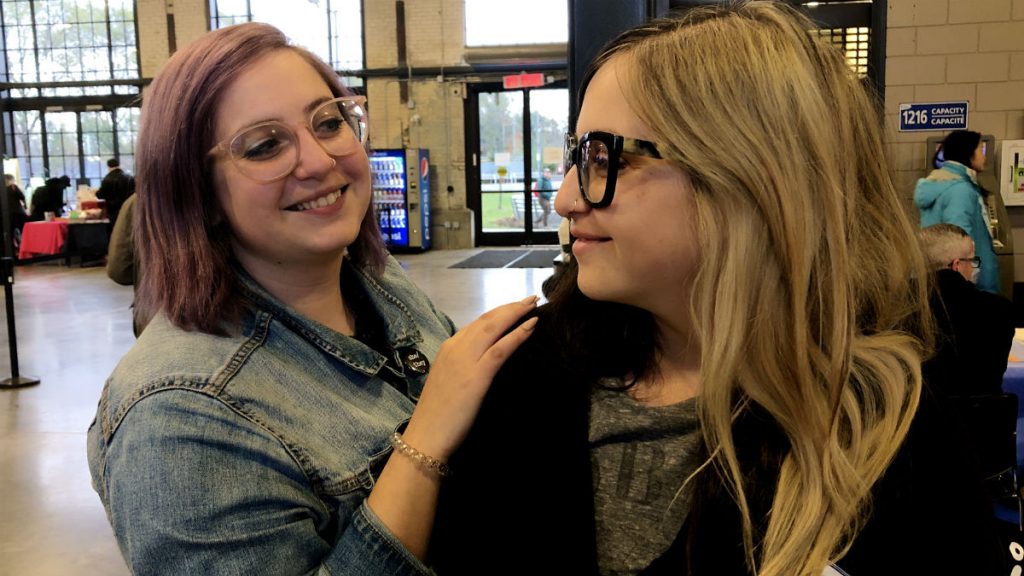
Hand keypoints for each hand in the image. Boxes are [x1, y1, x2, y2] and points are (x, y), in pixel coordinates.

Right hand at [402, 296, 538, 460]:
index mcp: (449, 348)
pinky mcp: (477, 375)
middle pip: (487, 319)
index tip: (515, 307)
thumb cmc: (439, 416)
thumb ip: (465, 366)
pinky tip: (532, 326)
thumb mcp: (451, 381)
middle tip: (531, 298)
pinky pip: (501, 348)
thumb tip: (487, 359)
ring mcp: (465, 360)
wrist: (426, 437)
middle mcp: (455, 347)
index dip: (498, 313)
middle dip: (510, 307)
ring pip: (494, 327)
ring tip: (534, 305)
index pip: (477, 323)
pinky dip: (518, 334)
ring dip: (517, 313)